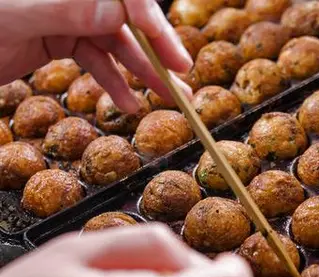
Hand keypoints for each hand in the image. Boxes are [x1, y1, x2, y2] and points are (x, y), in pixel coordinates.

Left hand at [0, 0, 193, 111]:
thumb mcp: (14, 14)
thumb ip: (66, 7)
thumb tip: (119, 12)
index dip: (148, 18)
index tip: (171, 51)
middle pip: (124, 18)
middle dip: (154, 48)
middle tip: (181, 75)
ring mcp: (67, 16)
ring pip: (114, 43)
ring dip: (140, 72)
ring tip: (165, 97)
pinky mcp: (60, 39)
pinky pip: (95, 61)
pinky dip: (112, 83)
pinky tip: (127, 103)